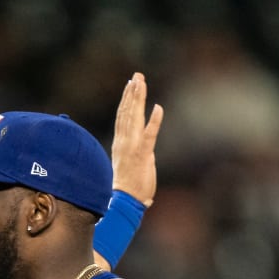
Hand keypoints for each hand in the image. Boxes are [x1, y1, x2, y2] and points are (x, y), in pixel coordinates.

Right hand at [109, 72, 162, 207]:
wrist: (124, 202)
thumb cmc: (128, 189)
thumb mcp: (131, 167)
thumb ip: (138, 156)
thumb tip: (147, 152)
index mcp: (120, 144)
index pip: (122, 117)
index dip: (126, 100)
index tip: (130, 85)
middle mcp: (124, 142)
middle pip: (127, 112)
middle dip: (132, 92)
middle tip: (137, 76)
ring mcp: (132, 146)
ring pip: (134, 117)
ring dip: (138, 99)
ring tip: (140, 82)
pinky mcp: (143, 154)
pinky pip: (149, 134)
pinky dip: (154, 120)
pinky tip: (158, 108)